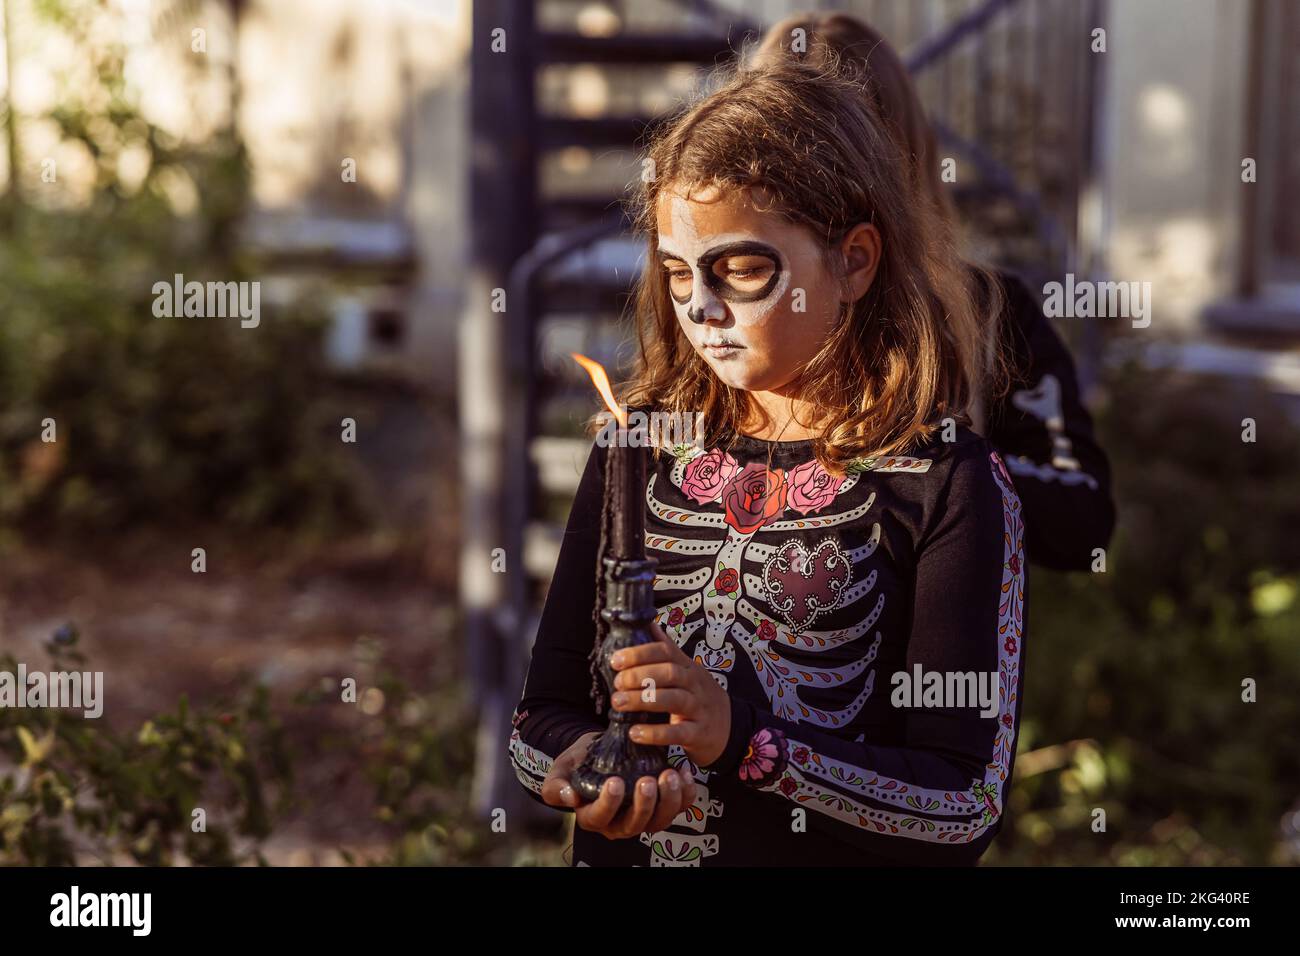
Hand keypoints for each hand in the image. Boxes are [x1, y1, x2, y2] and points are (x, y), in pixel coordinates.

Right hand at [540, 729, 697, 839]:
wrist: (599, 752)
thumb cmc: (577, 764)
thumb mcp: (560, 771)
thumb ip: (557, 786)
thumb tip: (570, 798)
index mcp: (593, 817)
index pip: (600, 818)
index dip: (608, 804)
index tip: (614, 782)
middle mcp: (620, 823)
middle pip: (636, 824)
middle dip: (645, 804)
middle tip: (648, 780)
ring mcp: (644, 816)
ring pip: (660, 820)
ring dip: (669, 800)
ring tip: (670, 774)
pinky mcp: (662, 804)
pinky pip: (680, 806)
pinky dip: (686, 792)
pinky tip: (684, 771)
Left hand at [609, 619, 731, 767]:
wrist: (730, 728)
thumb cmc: (699, 696)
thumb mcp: (687, 670)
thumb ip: (668, 650)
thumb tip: (649, 623)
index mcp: (688, 667)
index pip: (666, 652)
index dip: (640, 653)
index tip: (616, 660)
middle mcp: (695, 685)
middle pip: (670, 673)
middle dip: (639, 675)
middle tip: (616, 683)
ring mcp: (699, 709)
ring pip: (673, 699)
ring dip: (642, 700)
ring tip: (618, 703)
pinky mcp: (698, 734)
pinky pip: (678, 733)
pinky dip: (655, 733)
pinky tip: (634, 733)